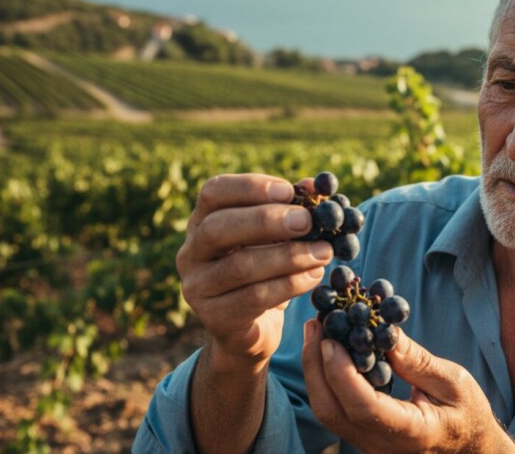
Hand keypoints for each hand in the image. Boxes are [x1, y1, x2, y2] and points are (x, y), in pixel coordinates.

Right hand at [177, 173, 332, 370]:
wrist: (250, 329)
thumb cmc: (264, 272)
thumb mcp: (275, 239)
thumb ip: (291, 211)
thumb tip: (314, 185)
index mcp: (201, 221)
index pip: (214, 192)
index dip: (250, 187)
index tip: (288, 191)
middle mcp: (191, 252)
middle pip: (218, 228)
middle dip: (267, 221)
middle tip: (307, 222)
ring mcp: (198, 287)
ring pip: (240, 266)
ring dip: (288, 256)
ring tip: (323, 252)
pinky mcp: (215, 318)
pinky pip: (254, 298)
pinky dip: (290, 285)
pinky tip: (315, 276)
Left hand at [302, 319, 514, 453]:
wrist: (469, 447)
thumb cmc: (467, 412)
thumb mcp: (453, 381)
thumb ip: (417, 361)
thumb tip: (384, 332)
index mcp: (412, 433)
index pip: (365, 408)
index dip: (342, 374)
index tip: (331, 340)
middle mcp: (383, 445)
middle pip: (333, 412)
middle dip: (317, 366)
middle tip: (315, 326)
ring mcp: (370, 445)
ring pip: (328, 412)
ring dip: (316, 370)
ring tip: (316, 332)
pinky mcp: (363, 436)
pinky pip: (336, 410)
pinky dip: (326, 379)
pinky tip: (328, 352)